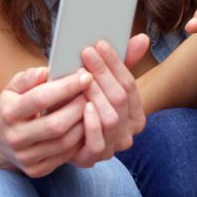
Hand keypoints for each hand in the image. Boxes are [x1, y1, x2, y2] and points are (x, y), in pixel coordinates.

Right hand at [0, 67, 93, 177]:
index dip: (67, 87)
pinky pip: (65, 155)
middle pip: (56, 125)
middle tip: (90, 93)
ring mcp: (25, 157)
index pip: (41, 98)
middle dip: (79, 107)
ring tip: (90, 108)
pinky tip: (83, 126)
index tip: (85, 76)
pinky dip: (79, 140)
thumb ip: (29, 78)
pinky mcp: (35, 170)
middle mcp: (15, 137)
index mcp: (8, 112)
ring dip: (84, 124)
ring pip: (65, 142)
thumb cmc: (10, 106)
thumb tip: (46, 71)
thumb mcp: (13, 87)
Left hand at [71, 34, 149, 166]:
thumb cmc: (79, 102)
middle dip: (103, 73)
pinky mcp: (91, 158)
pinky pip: (96, 143)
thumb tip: (143, 38)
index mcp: (134, 114)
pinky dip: (91, 124)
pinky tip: (83, 105)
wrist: (53, 133)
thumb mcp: (99, 83)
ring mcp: (111, 147)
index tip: (99, 44)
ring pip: (111, 118)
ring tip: (82, 75)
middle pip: (120, 99)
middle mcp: (127, 132)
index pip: (129, 85)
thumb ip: (121, 64)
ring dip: (96, 94)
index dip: (115, 64)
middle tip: (86, 52)